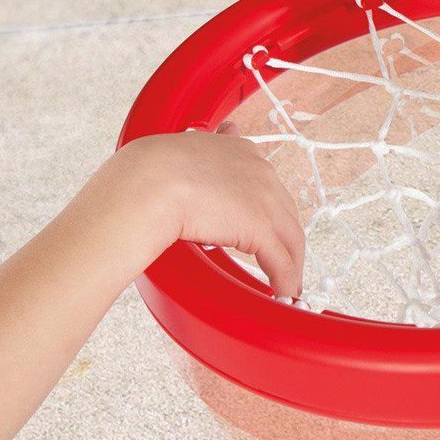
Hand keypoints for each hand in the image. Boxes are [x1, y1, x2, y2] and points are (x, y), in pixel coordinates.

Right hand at [110, 124, 304, 297]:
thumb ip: (200, 160)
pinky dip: (285, 281)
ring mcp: (264, 201)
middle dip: (284, 239)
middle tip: (280, 259)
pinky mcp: (260, 229)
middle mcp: (261, 172)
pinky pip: (281, 262)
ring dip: (292, 264)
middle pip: (285, 212)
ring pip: (291, 238)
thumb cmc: (150, 172)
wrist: (147, 183)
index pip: (267, 185)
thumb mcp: (182, 154)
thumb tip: (203, 146)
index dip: (269, 209)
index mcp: (243, 152)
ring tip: (287, 284)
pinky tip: (283, 294)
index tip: (266, 225)